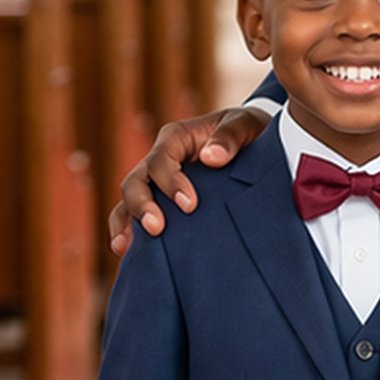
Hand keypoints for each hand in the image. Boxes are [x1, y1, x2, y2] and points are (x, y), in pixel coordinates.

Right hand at [108, 108, 268, 256]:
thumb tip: (211, 158)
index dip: (170, 181)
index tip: (190, 205)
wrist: (254, 147)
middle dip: (142, 205)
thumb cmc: (247, 133)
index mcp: (176, 138)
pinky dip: (128, 234)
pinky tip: (128, 254)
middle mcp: (159, 161)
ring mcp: (156, 184)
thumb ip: (230, 137)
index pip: (161, 159)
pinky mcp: (160, 205)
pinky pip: (135, 218)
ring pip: (129, 201)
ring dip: (126, 223)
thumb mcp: (245, 125)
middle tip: (157, 228)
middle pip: (135, 181)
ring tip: (125, 247)